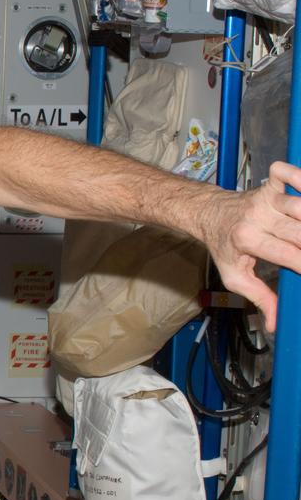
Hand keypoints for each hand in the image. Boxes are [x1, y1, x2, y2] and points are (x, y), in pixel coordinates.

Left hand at [205, 161, 300, 333]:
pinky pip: (287, 174)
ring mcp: (264, 199)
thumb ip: (259, 298)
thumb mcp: (234, 276)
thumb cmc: (225, 246)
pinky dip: (300, 177)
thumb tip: (274, 325)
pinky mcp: (269, 185)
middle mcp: (257, 218)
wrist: (208, 215)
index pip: (289, 255)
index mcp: (248, 241)